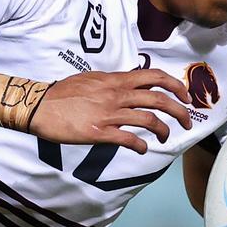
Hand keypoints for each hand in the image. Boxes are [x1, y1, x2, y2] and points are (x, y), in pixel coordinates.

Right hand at [30, 69, 191, 150]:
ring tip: (165, 137)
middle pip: (159, 99)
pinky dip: (141, 146)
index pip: (154, 77)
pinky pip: (128, 139)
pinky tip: (143, 149)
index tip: (184, 95)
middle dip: (180, 110)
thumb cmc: (62, 93)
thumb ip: (111, 82)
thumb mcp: (90, 78)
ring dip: (163, 130)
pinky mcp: (99, 132)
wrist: (39, 106)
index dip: (175, 85)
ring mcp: (108, 114)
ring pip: (149, 120)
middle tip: (187, 121)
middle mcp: (116, 95)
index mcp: (114, 80)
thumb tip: (125, 85)